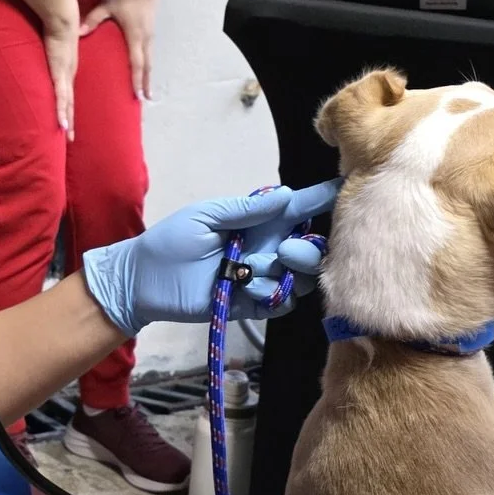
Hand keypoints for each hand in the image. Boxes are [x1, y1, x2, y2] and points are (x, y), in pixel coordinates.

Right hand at [43, 22, 80, 139]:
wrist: (62, 17)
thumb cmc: (57, 25)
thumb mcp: (55, 42)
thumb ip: (51, 48)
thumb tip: (45, 48)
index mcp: (68, 67)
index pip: (68, 91)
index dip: (68, 106)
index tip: (69, 119)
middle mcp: (69, 74)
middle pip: (70, 102)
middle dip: (70, 120)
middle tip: (71, 137)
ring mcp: (65, 75)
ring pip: (67, 103)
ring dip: (68, 120)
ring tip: (68, 135)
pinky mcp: (59, 73)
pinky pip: (60, 97)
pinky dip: (62, 111)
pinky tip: (63, 124)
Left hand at [79, 0, 161, 100]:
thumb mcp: (108, 4)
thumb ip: (93, 19)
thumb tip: (76, 32)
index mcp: (134, 35)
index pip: (136, 63)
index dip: (136, 80)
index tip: (137, 95)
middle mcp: (145, 38)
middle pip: (146, 66)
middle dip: (145, 83)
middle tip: (144, 99)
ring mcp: (150, 35)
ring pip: (149, 60)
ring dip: (147, 75)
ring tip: (146, 91)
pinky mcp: (150, 30)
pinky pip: (149, 52)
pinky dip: (147, 65)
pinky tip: (144, 70)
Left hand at [80, 181, 339, 335]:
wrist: (143, 281)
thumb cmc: (171, 240)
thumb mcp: (205, 216)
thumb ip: (245, 210)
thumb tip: (286, 195)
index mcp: (260, 221)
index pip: (303, 208)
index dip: (326, 199)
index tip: (349, 189)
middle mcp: (269, 248)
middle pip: (314, 250)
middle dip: (310, 251)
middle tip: (286, 251)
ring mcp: (262, 278)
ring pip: (302, 280)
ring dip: (288, 275)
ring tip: (255, 270)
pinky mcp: (251, 305)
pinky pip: (280, 303)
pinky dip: (269, 296)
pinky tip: (245, 290)